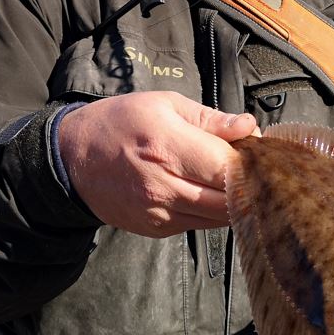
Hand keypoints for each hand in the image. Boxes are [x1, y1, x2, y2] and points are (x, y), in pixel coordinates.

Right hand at [59, 91, 257, 237]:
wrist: (74, 159)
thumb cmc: (121, 122)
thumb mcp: (164, 104)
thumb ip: (210, 119)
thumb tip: (249, 126)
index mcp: (168, 147)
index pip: (228, 167)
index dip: (252, 161)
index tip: (259, 150)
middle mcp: (165, 186)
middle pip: (230, 199)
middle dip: (251, 185)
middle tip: (257, 167)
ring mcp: (161, 213)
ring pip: (220, 218)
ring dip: (236, 201)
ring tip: (235, 178)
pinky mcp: (157, 230)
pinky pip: (200, 224)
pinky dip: (213, 210)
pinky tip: (209, 190)